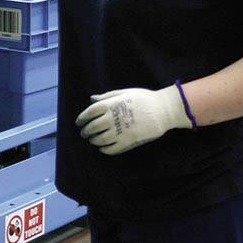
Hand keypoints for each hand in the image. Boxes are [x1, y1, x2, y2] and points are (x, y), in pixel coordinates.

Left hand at [76, 85, 192, 155]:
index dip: (82, 118)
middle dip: (86, 131)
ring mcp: (119, 131)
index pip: (89, 113)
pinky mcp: (127, 142)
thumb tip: (92, 99)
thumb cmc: (144, 99)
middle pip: (92, 127)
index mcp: (110, 105)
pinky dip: (104, 149)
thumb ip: (107, 97)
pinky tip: (103, 148)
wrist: (163, 110)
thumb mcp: (125, 93)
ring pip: (99, 140)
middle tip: (84, 133)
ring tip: (93, 140)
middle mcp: (112, 119)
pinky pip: (110, 149)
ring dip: (94, 141)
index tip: (79, 122)